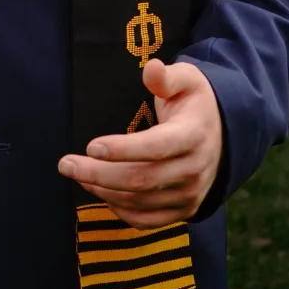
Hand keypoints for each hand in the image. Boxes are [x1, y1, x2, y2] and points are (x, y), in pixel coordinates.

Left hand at [58, 59, 222, 227]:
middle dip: (99, 174)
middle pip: (141, 179)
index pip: (156, 147)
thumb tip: (151, 69)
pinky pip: (147, 219)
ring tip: (76, 173)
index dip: (122, 149)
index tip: (91, 145)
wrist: (222, 135)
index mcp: (193, 135)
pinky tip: (99, 192)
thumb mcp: (187, 79)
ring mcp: (189, 195)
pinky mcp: (183, 211)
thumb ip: (166, 76)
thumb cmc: (195, 102)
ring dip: (102, 190)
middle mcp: (193, 170)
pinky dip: (120, 210)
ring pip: (140, 201)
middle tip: (66, 164)